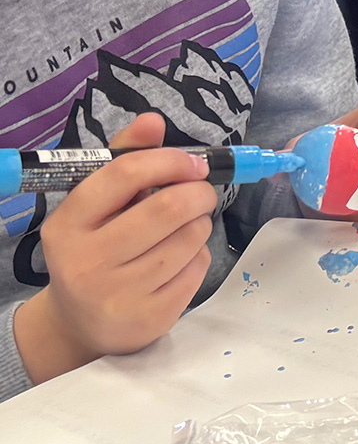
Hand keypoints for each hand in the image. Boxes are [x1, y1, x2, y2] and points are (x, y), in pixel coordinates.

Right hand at [13, 113, 216, 384]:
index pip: (124, 174)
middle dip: (198, 192)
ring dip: (201, 223)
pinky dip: (199, 253)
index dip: (170, 161)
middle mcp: (88, 260)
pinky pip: (197, 268)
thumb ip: (124, 159)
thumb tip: (153, 120)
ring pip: (189, 238)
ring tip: (188, 225)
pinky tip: (182, 257)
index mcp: (68, 223)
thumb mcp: (97, 205)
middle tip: (202, 193)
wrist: (82, 323)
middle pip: (167, 208)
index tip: (193, 164)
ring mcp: (120, 293)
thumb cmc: (95, 248)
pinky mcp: (151, 316)